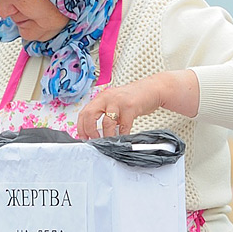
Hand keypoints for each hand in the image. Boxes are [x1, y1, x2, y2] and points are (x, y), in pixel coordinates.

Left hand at [75, 70, 198, 138]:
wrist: (151, 89)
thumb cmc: (131, 98)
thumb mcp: (113, 103)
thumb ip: (104, 113)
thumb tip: (94, 131)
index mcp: (100, 98)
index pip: (84, 112)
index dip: (81, 126)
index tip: (83, 137)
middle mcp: (107, 98)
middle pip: (90, 115)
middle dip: (89, 130)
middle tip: (94, 140)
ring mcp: (118, 102)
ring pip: (107, 122)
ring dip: (106, 135)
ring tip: (108, 142)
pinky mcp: (130, 107)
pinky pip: (124, 125)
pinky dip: (122, 135)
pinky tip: (122, 139)